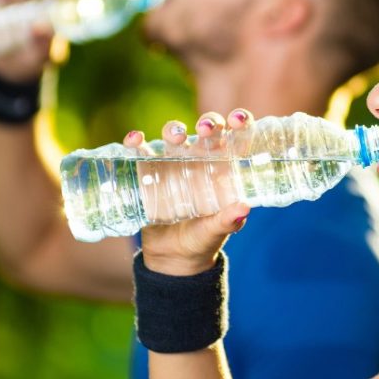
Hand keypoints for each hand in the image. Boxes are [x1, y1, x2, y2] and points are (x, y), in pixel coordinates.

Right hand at [127, 110, 253, 276]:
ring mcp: (173, 164)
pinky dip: (136, 143)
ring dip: (174, 130)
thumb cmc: (202, 241)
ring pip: (174, 136)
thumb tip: (244, 207)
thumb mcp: (216, 231)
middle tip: (205, 129)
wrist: (172, 258)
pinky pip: (141, 152)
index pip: (235, 139)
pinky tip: (134, 140)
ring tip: (175, 137)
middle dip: (208, 123)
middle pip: (205, 130)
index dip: (239, 123)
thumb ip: (229, 220)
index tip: (238, 120)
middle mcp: (200, 160)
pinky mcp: (148, 172)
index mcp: (223, 169)